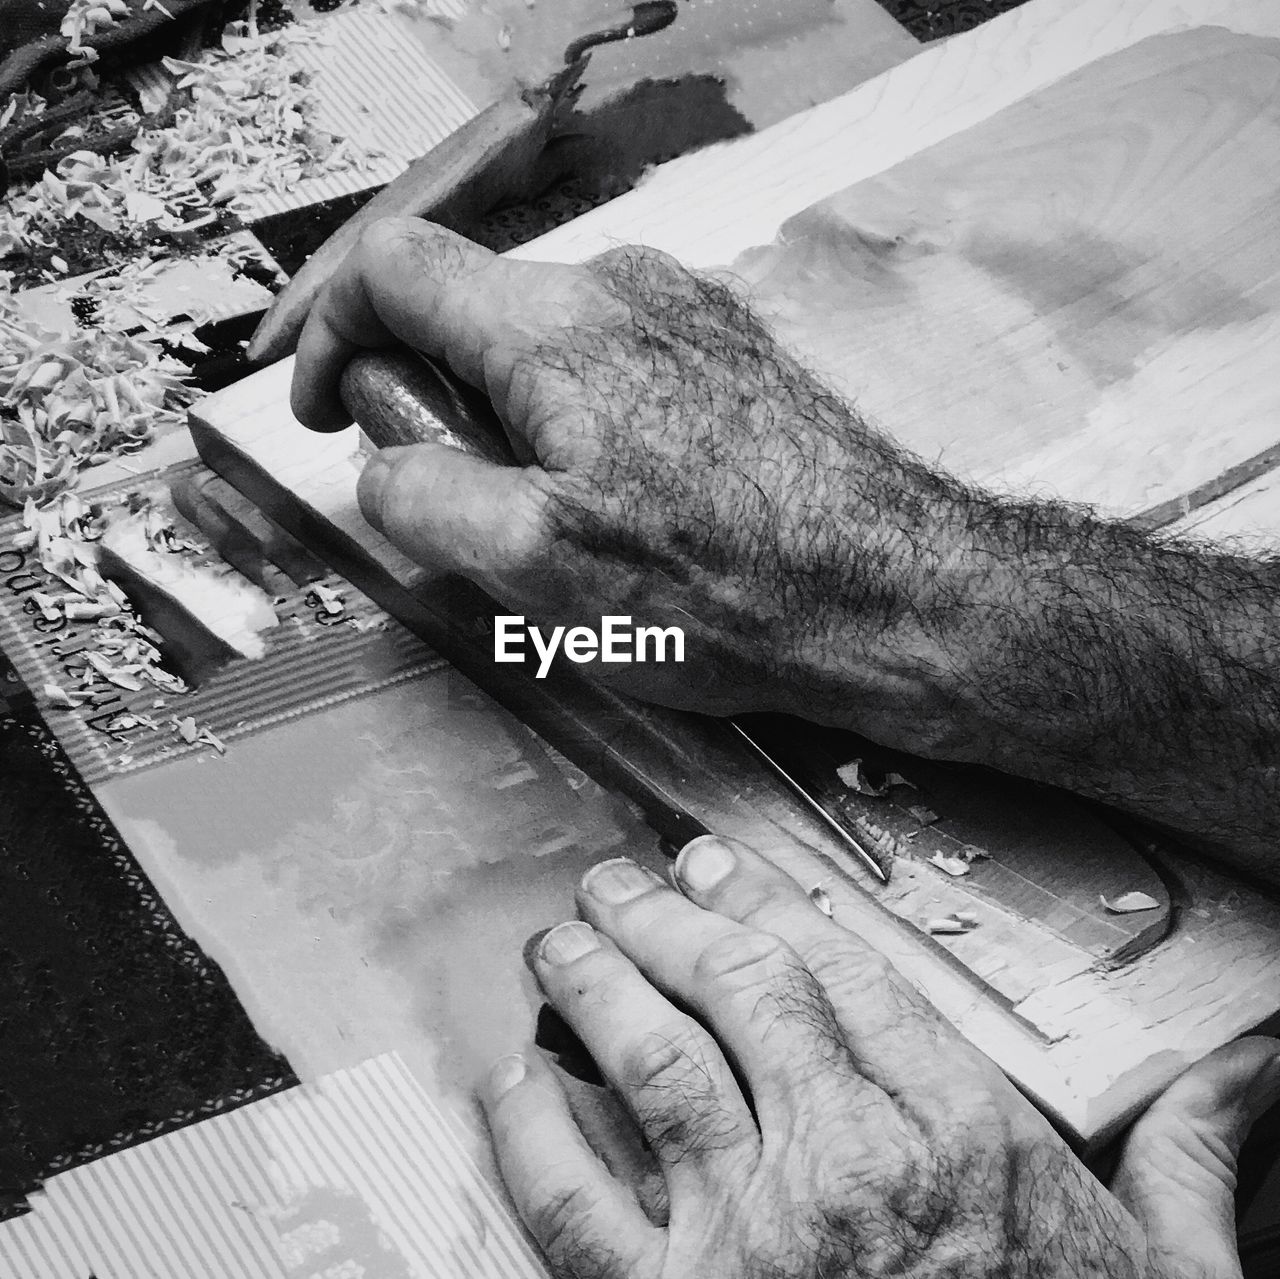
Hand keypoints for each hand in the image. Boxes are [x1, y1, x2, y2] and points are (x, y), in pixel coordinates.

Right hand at [290, 218, 964, 741]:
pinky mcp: (727, 355)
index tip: (332, 415)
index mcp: (554, 324)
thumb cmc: (724, 588)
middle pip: (471, 308)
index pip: (394, 266)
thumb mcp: (535, 567)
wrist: (893, 596)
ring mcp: (685, 314)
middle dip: (432, 397)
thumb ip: (424, 500)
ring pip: (542, 345)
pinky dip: (575, 424)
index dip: (332, 333)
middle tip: (455, 501)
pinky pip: (611, 368)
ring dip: (508, 421)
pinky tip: (619, 506)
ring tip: (551, 524)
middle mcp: (622, 288)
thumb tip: (383, 468)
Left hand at [482, 836, 1279, 1278]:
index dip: (760, 898)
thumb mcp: (1172, 1266)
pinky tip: (514, 1086)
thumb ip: (1191, 1152)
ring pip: (651, 1064)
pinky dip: (533, 1137)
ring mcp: (753, 1241)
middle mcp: (848, 1167)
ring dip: (594, 986)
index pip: (837, 966)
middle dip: (660, 919)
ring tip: (560, 944)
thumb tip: (1252, 1073)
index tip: (711, 866)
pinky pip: (576, 1212)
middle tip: (613, 883)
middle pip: (734, 989)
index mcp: (958, 1134)